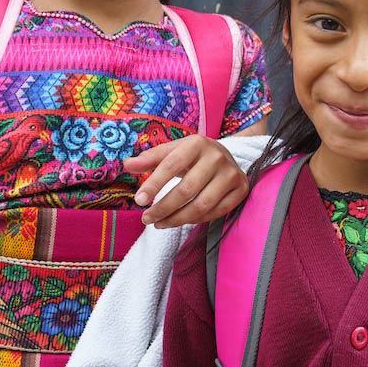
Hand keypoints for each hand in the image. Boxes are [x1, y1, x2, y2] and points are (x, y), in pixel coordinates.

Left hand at [126, 135, 249, 227]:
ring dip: (177, 219)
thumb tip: (127, 164)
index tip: (138, 201)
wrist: (225, 156)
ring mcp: (231, 174)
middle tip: (146, 219)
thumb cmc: (192, 155)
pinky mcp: (240, 189)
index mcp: (197, 143)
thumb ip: (150, 158)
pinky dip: (196, 220)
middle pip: (186, 190)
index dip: (154, 184)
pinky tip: (181, 220)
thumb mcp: (172, 151)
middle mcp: (217, 157)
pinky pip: (216, 212)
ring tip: (160, 224)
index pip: (171, 165)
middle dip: (163, 208)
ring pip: (201, 205)